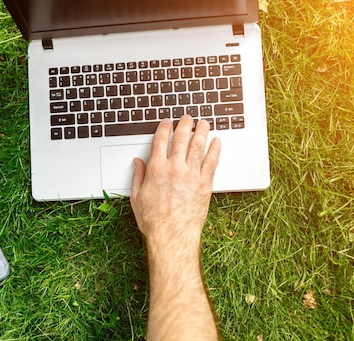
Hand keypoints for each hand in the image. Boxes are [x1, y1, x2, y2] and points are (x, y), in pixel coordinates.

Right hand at [130, 116, 220, 246]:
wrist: (172, 236)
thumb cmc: (154, 220)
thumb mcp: (136, 197)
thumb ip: (137, 176)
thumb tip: (137, 163)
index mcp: (156, 169)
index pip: (161, 140)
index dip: (164, 128)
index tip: (167, 122)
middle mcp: (174, 168)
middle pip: (181, 138)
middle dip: (184, 124)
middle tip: (187, 118)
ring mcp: (191, 175)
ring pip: (198, 146)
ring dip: (201, 131)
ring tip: (204, 123)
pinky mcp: (205, 184)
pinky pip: (211, 162)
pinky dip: (214, 149)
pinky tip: (216, 142)